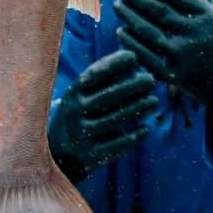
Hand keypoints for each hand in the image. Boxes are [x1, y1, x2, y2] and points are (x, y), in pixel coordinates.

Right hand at [48, 50, 158, 181]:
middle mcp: (75, 113)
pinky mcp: (90, 155)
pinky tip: (145, 129)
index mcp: (73, 94)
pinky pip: (114, 146)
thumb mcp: (81, 95)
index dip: (114, 64)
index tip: (134, 57)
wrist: (58, 153)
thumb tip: (133, 59)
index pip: (93, 75)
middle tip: (151, 80)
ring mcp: (82, 135)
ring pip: (113, 121)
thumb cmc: (79, 114)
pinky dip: (131, 138)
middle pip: (106, 97)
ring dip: (136, 110)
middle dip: (131, 86)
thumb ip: (103, 78)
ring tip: (154, 102)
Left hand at [115, 0, 212, 107]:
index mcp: (208, 17)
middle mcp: (193, 34)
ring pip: (147, 31)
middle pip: (156, 10)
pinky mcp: (173, 75)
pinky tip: (122, 32)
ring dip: (129, 16)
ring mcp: (182, 56)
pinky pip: (146, 56)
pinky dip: (131, 43)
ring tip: (118, 5)